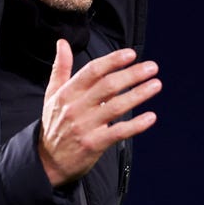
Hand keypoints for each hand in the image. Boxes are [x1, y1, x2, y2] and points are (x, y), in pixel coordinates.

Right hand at [39, 39, 161, 186]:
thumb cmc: (54, 124)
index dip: (112, 61)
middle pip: (107, 86)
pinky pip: (118, 132)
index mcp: (67, 93)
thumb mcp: (51, 94)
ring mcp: (85, 127)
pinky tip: (151, 117)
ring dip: (139, 95)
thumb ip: (60, 68)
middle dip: (132, 75)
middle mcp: (76, 108)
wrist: (47, 161)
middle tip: (152, 67)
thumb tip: (62, 43)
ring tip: (156, 85)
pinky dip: (136, 125)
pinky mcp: (94, 144)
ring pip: (116, 107)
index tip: (131, 54)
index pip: (92, 71)